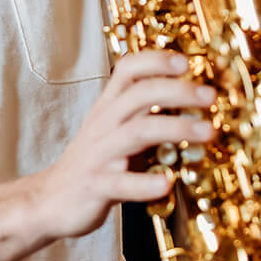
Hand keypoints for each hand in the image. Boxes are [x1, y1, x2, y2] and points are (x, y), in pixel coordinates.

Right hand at [38, 50, 214, 239]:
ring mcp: (99, 154)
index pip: (128, 69)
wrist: (50, 200)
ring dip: (176, 128)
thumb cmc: (93, 162)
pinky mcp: (96, 186)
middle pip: (140, 94)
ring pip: (137, 132)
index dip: (157, 61)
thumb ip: (145, 113)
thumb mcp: (114, 129)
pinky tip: (168, 183)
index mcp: (108, 107)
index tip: (188, 62)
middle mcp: (103, 124)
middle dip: (179, 90)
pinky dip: (145, 183)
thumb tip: (193, 100)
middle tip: (211, 95)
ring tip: (208, 132)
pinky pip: (121, 183)